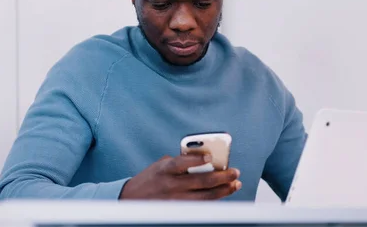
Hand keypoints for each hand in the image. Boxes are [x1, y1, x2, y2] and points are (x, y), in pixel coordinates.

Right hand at [119, 154, 241, 199]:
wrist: (131, 199)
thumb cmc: (150, 178)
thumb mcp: (161, 165)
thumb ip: (180, 161)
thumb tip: (203, 160)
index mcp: (166, 169)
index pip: (183, 163)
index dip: (197, 159)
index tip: (211, 157)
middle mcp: (171, 185)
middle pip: (202, 181)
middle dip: (222, 176)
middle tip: (235, 172)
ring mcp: (176, 199)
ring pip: (205, 196)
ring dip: (223, 190)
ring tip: (235, 184)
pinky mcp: (179, 209)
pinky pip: (201, 204)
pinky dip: (214, 199)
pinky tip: (223, 194)